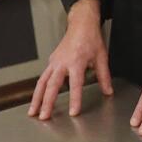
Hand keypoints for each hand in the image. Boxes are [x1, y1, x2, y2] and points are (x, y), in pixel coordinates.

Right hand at [29, 0, 111, 119]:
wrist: (81, 24)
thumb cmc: (91, 39)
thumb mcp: (102, 57)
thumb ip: (104, 76)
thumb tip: (108, 91)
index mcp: (77, 62)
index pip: (76, 85)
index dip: (75, 99)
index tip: (73, 112)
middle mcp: (62, 63)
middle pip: (52, 86)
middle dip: (47, 103)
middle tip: (44, 117)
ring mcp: (54, 62)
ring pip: (42, 82)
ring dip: (36, 99)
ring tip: (33, 112)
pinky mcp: (51, 61)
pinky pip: (43, 77)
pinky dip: (38, 89)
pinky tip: (37, 99)